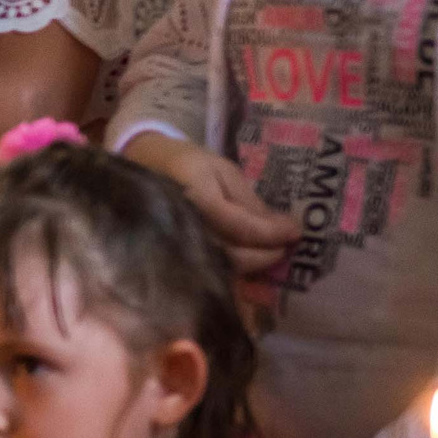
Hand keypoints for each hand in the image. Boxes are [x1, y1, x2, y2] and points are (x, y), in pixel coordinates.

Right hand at [124, 132, 299, 275]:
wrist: (143, 165)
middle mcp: (180, 222)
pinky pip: (207, 270)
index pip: (238, 225)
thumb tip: (284, 229)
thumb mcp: (222, 170)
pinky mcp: (173, 254)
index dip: (269, 232)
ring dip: (250, 267)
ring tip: (269, 257)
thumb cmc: (188, 164)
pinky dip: (231, 273)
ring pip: (219, 267)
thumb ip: (248, 201)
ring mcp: (173, 242)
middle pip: (229, 252)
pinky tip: (248, 268)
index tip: (295, 232)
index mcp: (193, 193)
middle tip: (284, 247)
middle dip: (263, 254)